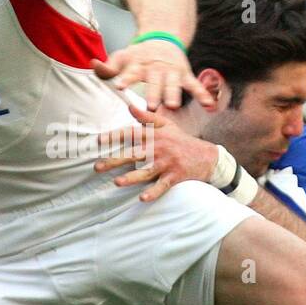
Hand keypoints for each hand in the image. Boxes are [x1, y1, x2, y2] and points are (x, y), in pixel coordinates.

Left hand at [93, 38, 210, 109]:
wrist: (162, 39)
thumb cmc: (137, 55)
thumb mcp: (121, 58)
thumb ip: (107, 67)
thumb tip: (92, 64)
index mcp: (138, 65)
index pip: (130, 72)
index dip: (125, 78)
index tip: (120, 86)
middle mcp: (156, 68)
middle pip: (154, 81)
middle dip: (153, 92)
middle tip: (151, 105)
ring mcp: (172, 71)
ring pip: (173, 84)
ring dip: (174, 94)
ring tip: (173, 105)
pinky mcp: (184, 74)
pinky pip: (194, 85)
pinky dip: (202, 94)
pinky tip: (208, 105)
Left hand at [94, 102, 219, 201]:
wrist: (207, 156)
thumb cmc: (182, 140)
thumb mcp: (167, 125)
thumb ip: (147, 117)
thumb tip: (129, 106)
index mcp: (155, 135)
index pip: (132, 134)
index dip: (115, 136)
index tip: (99, 140)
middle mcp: (159, 148)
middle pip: (134, 154)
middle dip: (115, 160)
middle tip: (97, 167)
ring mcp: (167, 163)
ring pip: (146, 171)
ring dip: (132, 178)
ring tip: (117, 182)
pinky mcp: (175, 176)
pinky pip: (162, 186)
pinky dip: (153, 192)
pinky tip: (143, 198)